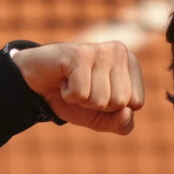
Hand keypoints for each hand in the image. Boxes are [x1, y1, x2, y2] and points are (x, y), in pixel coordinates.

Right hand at [12, 41, 144, 134]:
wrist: (38, 84)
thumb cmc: (75, 97)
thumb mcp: (101, 118)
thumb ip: (121, 123)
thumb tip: (127, 112)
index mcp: (132, 64)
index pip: (136, 103)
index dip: (113, 108)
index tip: (98, 93)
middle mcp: (120, 52)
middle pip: (120, 102)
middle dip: (97, 105)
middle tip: (84, 88)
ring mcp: (99, 50)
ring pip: (100, 100)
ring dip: (81, 100)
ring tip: (74, 82)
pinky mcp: (78, 54)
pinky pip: (80, 94)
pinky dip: (68, 95)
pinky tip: (64, 80)